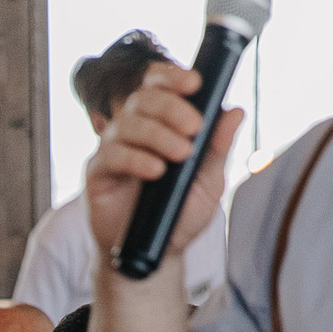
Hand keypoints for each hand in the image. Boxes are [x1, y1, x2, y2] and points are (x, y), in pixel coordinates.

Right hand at [84, 63, 243, 260]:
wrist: (156, 255)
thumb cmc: (180, 215)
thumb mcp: (209, 182)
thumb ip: (219, 148)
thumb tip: (235, 111)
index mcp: (160, 122)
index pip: (158, 84)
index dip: (172, 76)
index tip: (195, 82)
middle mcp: (134, 129)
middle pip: (143, 97)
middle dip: (171, 107)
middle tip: (194, 127)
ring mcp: (113, 149)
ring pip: (127, 123)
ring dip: (157, 134)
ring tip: (180, 155)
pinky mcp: (97, 173)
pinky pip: (111, 154)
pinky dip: (135, 159)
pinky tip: (155, 171)